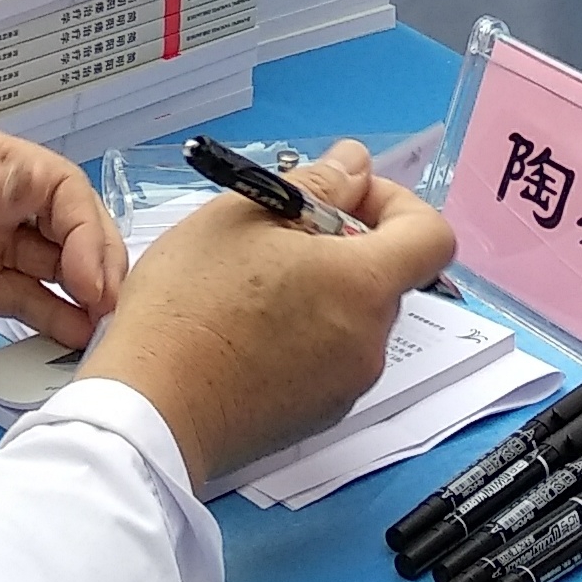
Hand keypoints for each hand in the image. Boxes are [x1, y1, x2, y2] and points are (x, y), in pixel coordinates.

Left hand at [0, 120, 126, 346]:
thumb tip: (50, 185)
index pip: (54, 184)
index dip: (87, 227)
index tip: (96, 278)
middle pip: (63, 224)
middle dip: (93, 261)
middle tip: (112, 310)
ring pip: (47, 264)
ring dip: (78, 293)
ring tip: (106, 334)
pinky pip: (16, 298)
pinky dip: (46, 316)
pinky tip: (73, 338)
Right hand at [79, 144, 456, 488]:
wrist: (150, 413)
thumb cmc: (189, 308)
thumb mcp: (241, 216)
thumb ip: (313, 184)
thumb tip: (354, 165)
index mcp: (363, 285)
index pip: (431, 235)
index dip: (394, 203)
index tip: (342, 197)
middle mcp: (370, 341)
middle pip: (384, 276)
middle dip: (341, 245)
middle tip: (272, 237)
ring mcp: (346, 386)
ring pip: (351, 318)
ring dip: (317, 291)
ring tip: (245, 286)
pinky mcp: (317, 416)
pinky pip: (327, 359)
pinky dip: (301, 336)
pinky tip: (242, 332)